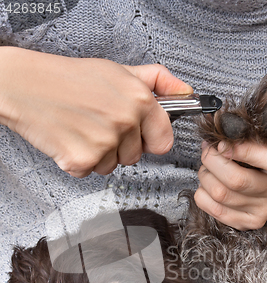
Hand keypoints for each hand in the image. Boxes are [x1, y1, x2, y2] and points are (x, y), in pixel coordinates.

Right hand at [0, 47, 192, 177]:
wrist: (25, 86)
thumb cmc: (69, 77)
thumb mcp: (119, 71)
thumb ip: (157, 81)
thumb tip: (186, 93)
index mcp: (139, 100)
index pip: (164, 141)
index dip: (151, 139)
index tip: (140, 135)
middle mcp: (125, 122)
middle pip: (136, 157)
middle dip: (121, 146)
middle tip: (98, 124)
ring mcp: (104, 144)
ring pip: (113, 166)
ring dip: (99, 154)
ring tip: (82, 129)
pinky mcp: (82, 161)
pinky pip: (90, 172)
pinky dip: (79, 161)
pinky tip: (70, 139)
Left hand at [194, 141, 266, 229]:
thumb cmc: (264, 162)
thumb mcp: (266, 146)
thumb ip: (247, 141)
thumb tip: (218, 141)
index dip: (241, 150)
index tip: (222, 143)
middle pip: (236, 180)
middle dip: (212, 161)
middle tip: (208, 151)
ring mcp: (261, 211)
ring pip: (220, 194)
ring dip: (205, 176)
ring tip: (208, 168)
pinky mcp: (245, 223)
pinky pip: (212, 208)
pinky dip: (202, 193)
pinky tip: (208, 185)